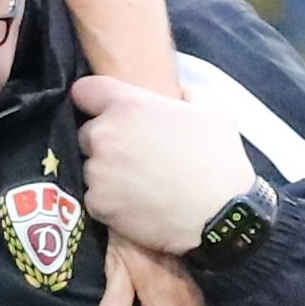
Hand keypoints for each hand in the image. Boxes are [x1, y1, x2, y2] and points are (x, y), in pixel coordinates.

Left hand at [72, 67, 255, 254]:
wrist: (219, 215)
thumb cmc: (219, 160)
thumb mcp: (213, 111)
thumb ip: (187, 94)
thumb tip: (178, 92)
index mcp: (128, 105)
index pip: (85, 90)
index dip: (94, 100)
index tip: (106, 110)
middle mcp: (104, 134)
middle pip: (87, 132)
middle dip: (105, 140)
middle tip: (135, 153)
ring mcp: (97, 171)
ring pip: (90, 165)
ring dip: (107, 171)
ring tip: (140, 181)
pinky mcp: (97, 203)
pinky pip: (95, 195)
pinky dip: (110, 199)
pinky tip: (136, 202)